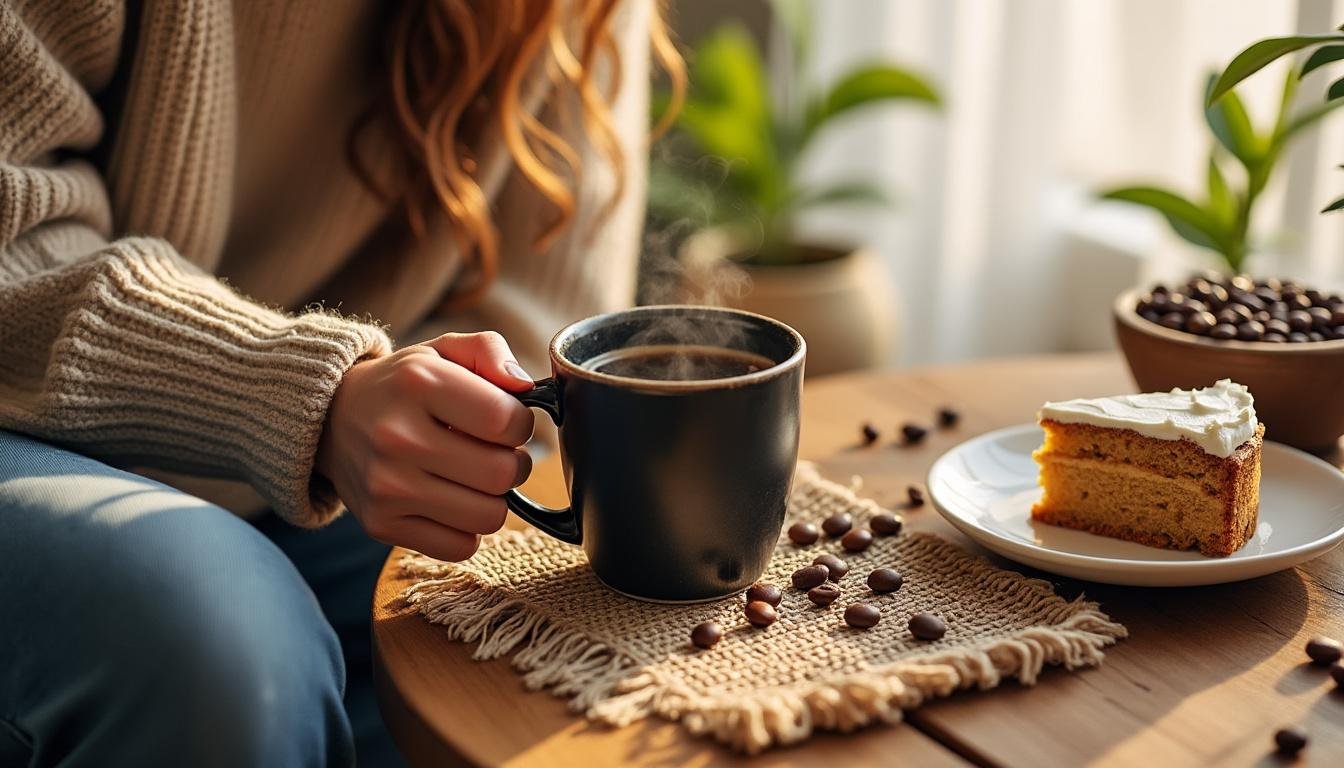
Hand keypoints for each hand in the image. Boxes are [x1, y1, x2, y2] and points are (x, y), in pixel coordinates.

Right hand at [316, 332, 536, 560]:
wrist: (331, 420)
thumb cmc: (404, 386)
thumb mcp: (443, 350)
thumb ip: (490, 352)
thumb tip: (523, 388)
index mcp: (418, 383)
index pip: (506, 421)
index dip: (521, 424)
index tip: (506, 422)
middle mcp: (397, 436)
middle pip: (503, 474)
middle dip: (512, 463)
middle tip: (493, 452)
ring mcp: (386, 486)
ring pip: (489, 516)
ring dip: (493, 499)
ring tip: (472, 476)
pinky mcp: (381, 525)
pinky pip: (461, 547)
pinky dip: (467, 529)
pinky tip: (450, 501)